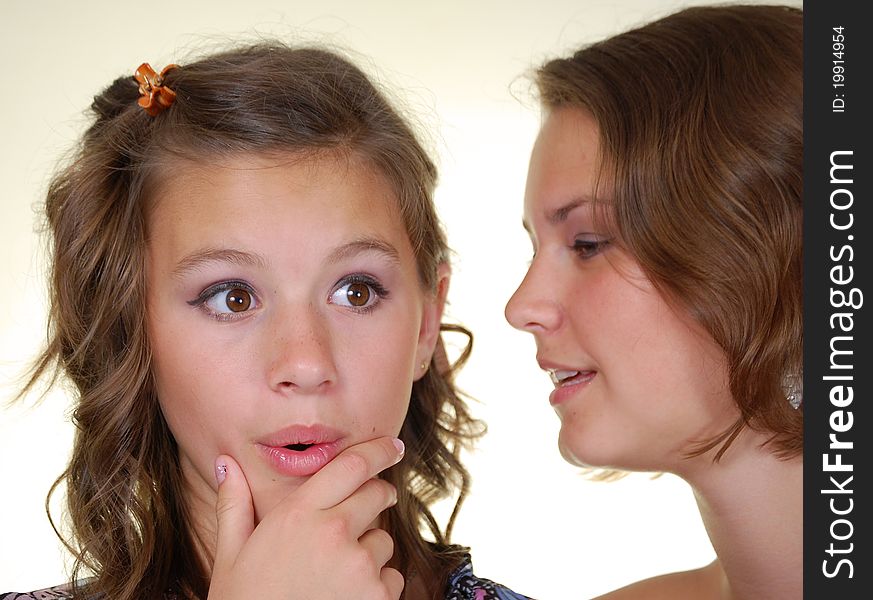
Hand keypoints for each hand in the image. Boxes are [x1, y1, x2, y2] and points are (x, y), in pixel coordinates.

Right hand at [207, 436, 405, 599]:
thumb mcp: (231, 558)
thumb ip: (234, 506)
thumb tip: (225, 463)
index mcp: (297, 516)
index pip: (351, 466)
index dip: (378, 451)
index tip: (393, 447)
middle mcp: (333, 533)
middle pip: (377, 494)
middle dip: (376, 497)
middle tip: (361, 514)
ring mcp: (359, 566)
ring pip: (383, 540)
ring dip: (370, 550)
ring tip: (334, 577)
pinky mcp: (378, 596)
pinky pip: (391, 577)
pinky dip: (377, 585)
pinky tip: (345, 599)